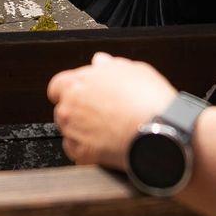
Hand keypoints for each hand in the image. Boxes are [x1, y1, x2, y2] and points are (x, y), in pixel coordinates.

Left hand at [47, 53, 179, 170]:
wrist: (158, 131)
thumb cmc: (147, 100)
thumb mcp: (133, 70)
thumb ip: (109, 65)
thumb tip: (101, 62)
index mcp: (77, 83)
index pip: (58, 86)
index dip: (72, 90)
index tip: (83, 95)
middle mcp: (69, 107)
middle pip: (64, 109)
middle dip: (78, 111)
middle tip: (102, 113)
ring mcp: (73, 132)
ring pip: (70, 131)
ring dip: (83, 130)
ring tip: (108, 129)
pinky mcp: (81, 153)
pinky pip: (77, 151)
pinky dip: (88, 149)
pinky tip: (107, 143)